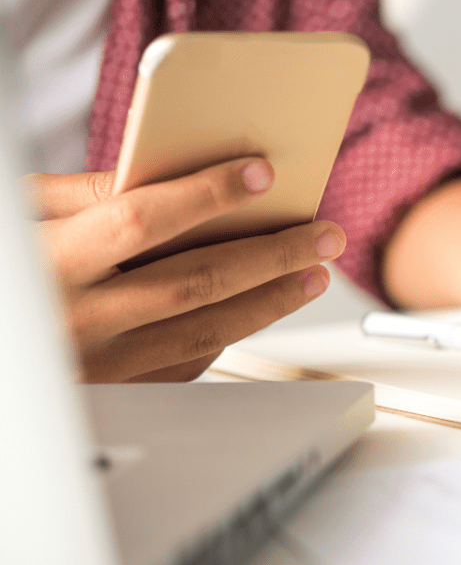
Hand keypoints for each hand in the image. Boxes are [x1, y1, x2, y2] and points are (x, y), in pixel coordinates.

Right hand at [26, 158, 345, 382]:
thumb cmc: (2, 272)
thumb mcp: (17, 218)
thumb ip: (80, 193)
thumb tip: (158, 172)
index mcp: (50, 264)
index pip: (141, 220)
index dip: (206, 195)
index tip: (261, 173)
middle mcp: (79, 319)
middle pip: (197, 281)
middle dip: (272, 254)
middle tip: (324, 234)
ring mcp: (101, 364)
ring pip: (207, 331)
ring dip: (271, 300)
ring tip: (313, 271)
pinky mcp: (117, 393)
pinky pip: (189, 363)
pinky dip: (229, 331)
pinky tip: (258, 306)